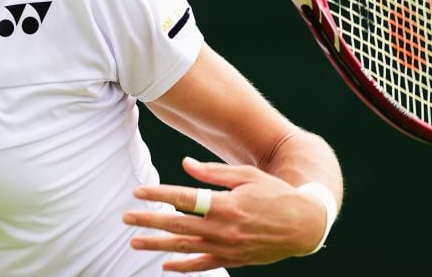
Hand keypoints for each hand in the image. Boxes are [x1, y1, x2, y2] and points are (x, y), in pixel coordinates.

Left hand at [122, 157, 329, 271]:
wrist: (305, 225)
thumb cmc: (275, 193)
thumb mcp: (246, 175)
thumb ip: (213, 173)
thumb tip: (184, 165)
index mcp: (226, 204)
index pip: (184, 198)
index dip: (158, 194)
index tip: (138, 192)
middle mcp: (224, 228)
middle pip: (178, 224)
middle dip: (149, 220)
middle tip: (126, 217)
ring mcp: (228, 247)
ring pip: (185, 247)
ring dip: (158, 244)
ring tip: (135, 241)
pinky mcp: (234, 259)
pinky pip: (203, 265)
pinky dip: (183, 266)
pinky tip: (165, 264)